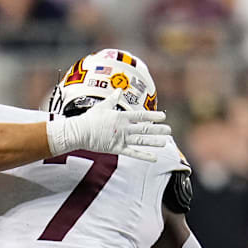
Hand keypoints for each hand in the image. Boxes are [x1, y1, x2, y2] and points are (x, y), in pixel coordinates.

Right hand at [47, 89, 171, 161]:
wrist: (79, 132)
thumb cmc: (89, 119)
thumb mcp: (102, 106)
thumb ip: (112, 99)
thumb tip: (118, 90)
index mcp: (121, 116)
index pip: (141, 115)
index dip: (153, 115)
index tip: (163, 116)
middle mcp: (123, 128)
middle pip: (144, 128)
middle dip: (158, 129)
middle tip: (169, 130)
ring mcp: (120, 139)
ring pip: (141, 140)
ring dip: (154, 141)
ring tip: (165, 141)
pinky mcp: (116, 148)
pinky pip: (133, 153)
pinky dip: (144, 156)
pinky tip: (154, 158)